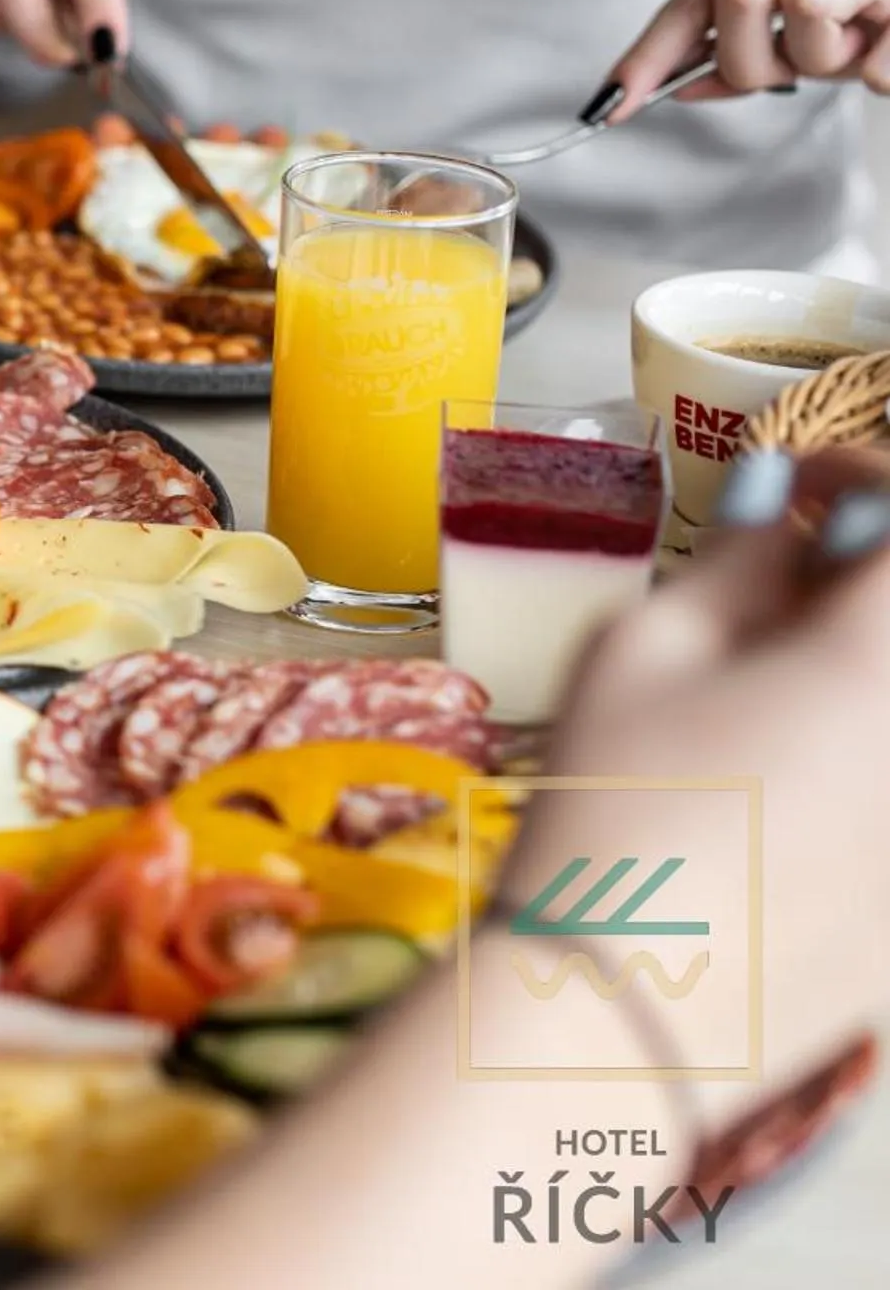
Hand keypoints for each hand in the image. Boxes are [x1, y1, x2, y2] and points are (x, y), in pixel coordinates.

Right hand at [531, 449, 889, 1075]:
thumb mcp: (641, 652)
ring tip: (782, 685)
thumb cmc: (612, 810)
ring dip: (860, 666)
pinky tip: (787, 782)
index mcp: (886, 657)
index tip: (794, 487)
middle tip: (797, 578)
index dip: (855, 475)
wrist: (619, 998)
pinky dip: (855, 754)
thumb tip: (781, 511)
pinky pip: (889, 787)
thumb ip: (734, 564)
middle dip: (867, 576)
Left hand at [605, 0, 889, 119]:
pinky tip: (888, 58)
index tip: (609, 105)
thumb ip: (723, 53)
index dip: (652, 51)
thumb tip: (646, 89)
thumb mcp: (791, 35)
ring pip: (801, 11)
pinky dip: (872, 76)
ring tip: (852, 50)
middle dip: (745, 60)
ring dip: (816, 62)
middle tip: (788, 70)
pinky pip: (870, 58)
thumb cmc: (871, 19)